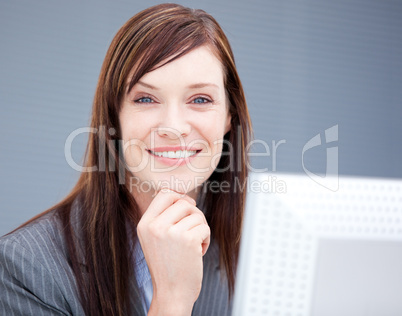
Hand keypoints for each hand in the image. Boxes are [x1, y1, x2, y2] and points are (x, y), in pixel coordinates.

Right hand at [137, 189, 209, 315]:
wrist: (171, 293)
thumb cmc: (167, 266)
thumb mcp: (154, 239)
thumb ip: (163, 217)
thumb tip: (184, 197)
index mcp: (145, 224)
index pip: (164, 193)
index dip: (180, 197)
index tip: (187, 208)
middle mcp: (155, 226)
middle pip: (184, 202)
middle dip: (194, 215)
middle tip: (193, 231)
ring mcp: (171, 232)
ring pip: (197, 215)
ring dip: (200, 229)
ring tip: (193, 245)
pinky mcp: (188, 239)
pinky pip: (205, 227)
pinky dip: (206, 239)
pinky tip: (198, 252)